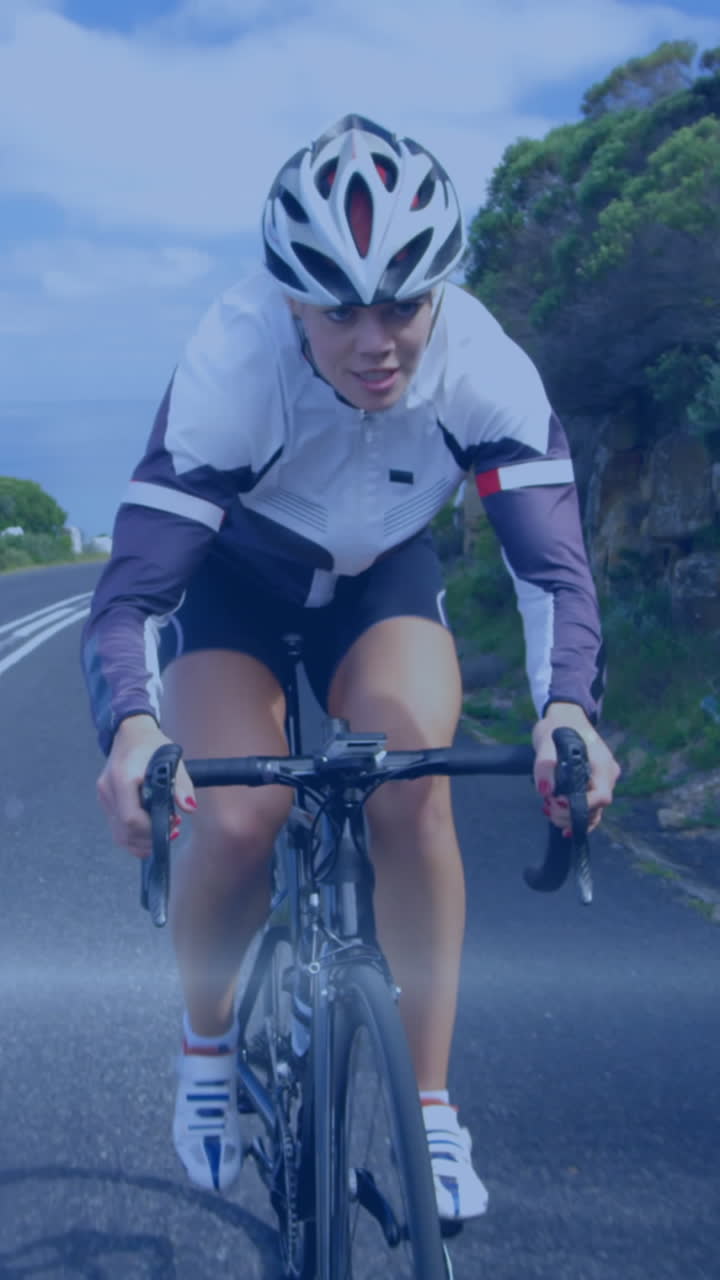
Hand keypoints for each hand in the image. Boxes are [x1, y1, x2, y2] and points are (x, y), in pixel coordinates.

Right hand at [96, 714, 196, 857]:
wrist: (131, 732)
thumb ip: (181, 785)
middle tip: (173, 830)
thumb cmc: (152, 745)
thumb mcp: (172, 760)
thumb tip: (190, 807)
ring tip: (164, 831)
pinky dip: (134, 836)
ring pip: (119, 834)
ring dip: (143, 841)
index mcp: (123, 778)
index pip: (131, 818)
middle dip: (150, 838)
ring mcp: (104, 796)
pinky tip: (151, 833)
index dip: (152, 828)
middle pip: (124, 831)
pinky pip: (117, 828)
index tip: (172, 823)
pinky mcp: (106, 801)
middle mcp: (108, 789)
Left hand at [532, 703, 620, 834]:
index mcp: (602, 764)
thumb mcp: (546, 741)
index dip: (579, 806)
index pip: (601, 796)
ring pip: (593, 812)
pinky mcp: (595, 785)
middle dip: (570, 815)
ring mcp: (604, 781)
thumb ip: (545, 765)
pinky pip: (591, 808)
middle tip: (546, 807)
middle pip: (596, 808)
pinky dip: (576, 817)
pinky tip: (561, 823)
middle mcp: (608, 775)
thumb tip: (545, 791)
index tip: (556, 801)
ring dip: (571, 818)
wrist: (567, 717)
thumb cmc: (558, 726)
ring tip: (548, 811)